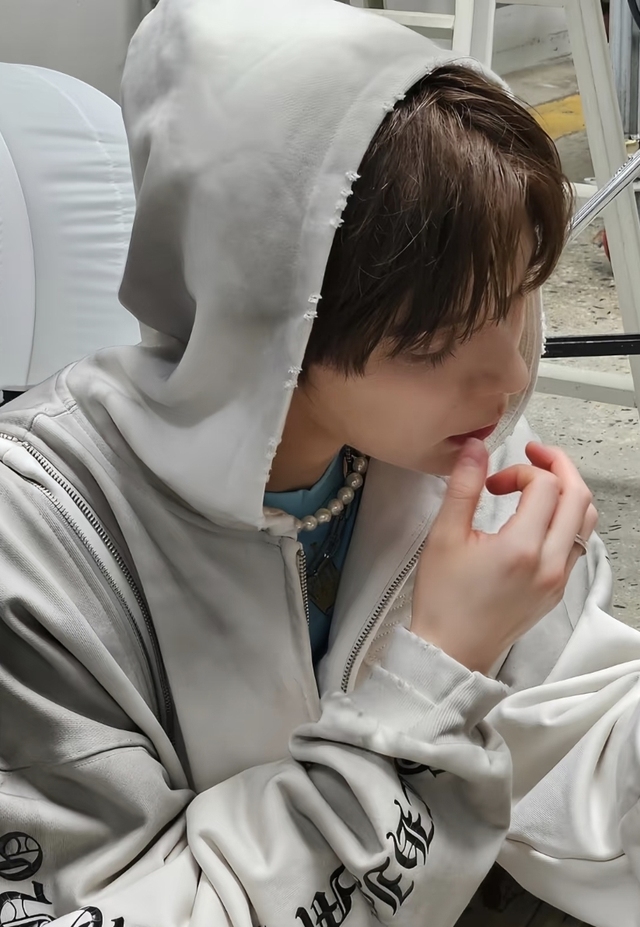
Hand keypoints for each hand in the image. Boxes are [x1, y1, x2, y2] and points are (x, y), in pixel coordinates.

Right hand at [410, 439, 597, 673]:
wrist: (451, 650)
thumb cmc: (443, 600)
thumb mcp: (444, 537)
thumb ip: (462, 487)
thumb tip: (476, 449)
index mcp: (522, 549)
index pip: (545, 485)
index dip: (520, 469)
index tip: (493, 482)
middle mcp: (550, 564)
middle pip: (578, 496)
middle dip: (557, 466)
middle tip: (533, 454)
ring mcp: (559, 579)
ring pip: (586, 520)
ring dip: (568, 492)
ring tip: (539, 483)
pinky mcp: (558, 590)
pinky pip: (579, 543)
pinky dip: (567, 519)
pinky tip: (539, 517)